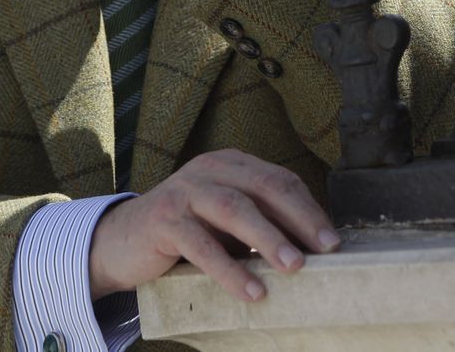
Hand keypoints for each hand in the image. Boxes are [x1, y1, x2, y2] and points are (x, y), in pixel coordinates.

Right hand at [87, 149, 341, 300]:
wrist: (122, 241)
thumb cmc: (186, 233)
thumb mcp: (226, 224)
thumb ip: (259, 224)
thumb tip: (310, 250)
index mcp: (231, 164)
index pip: (279, 180)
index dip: (308, 209)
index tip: (332, 240)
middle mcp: (210, 168)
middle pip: (264, 188)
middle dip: (299, 219)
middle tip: (325, 249)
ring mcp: (185, 190)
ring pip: (235, 209)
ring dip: (269, 239)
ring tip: (294, 267)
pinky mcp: (164, 219)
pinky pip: (202, 245)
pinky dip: (229, 269)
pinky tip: (251, 290)